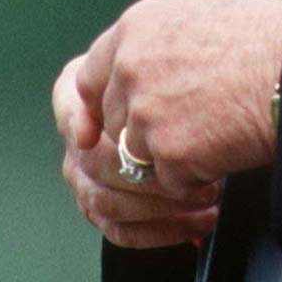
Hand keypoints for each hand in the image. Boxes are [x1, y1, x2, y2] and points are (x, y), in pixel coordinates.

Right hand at [52, 53, 221, 249]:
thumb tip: (123, 108)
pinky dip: (161, 232)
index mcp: (72, 97)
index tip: (128, 138)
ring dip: (162, 205)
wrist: (172, 91)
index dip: (95, 129)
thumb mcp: (149, 48)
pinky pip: (121, 232)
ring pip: (109, 203)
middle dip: (151, 174)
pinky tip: (197, 224)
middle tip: (199, 172)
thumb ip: (134, 66)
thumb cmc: (164, 70)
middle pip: (99, 166)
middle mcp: (74, 140)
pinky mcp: (100, 210)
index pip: (76, 116)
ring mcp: (83, 179)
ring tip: (209, 196)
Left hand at [69, 0, 281, 198]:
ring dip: (171, 158)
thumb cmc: (266, 39)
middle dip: (145, 134)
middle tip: (193, 124)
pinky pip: (170, 182)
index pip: (89, 76)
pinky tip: (227, 150)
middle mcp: (130, 67)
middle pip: (112, 122)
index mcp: (136, 27)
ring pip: (137, 157)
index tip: (94, 131)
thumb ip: (156, 45)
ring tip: (216, 134)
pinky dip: (196, 179)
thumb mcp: (198, 18)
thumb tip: (138, 73)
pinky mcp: (167, 153)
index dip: (95, 108)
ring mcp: (145, 112)